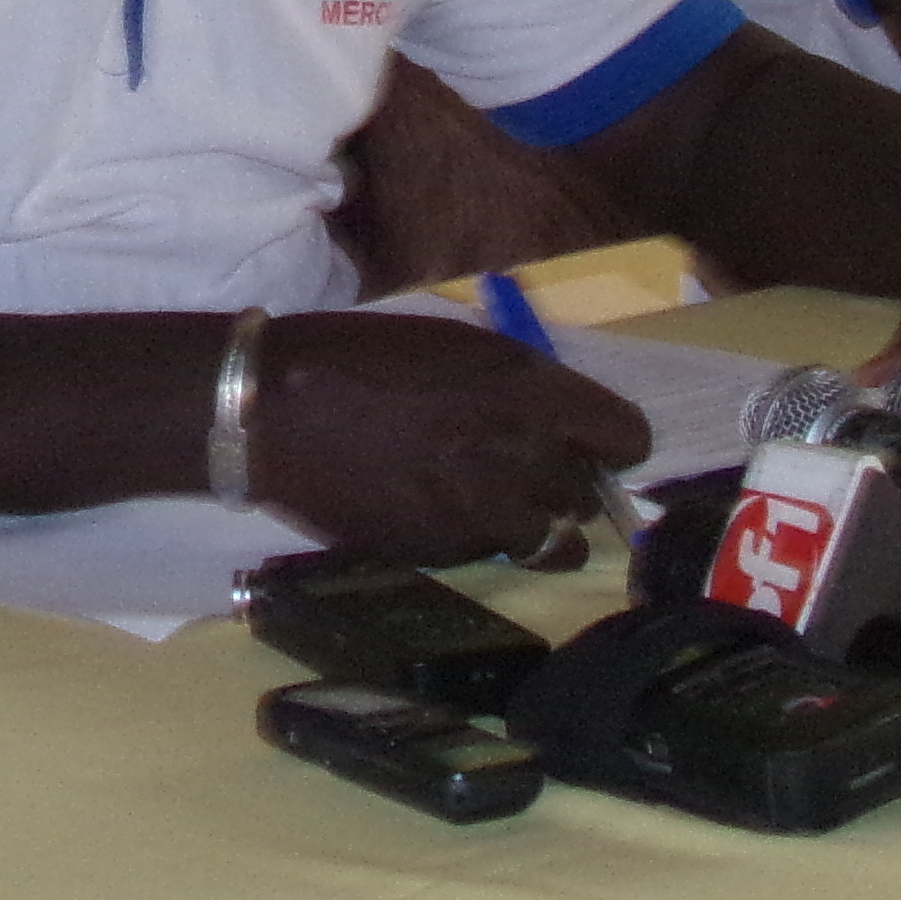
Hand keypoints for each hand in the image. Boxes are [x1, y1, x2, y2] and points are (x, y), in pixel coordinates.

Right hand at [247, 312, 649, 566]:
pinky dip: (479, 540)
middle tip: (516, 468)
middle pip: (587, 494)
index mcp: (529, 389)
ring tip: (494, 504)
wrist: (273, 411)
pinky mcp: (446, 552)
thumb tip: (557, 418)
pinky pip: (492, 555)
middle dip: (562, 483)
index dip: (609, 443)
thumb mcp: (454, 344)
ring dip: (534, 526)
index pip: (628, 438)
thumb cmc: (358, 357)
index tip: (588, 445)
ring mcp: (485, 512)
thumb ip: (519, 384)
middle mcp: (521, 454)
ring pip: (552, 543)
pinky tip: (438, 510)